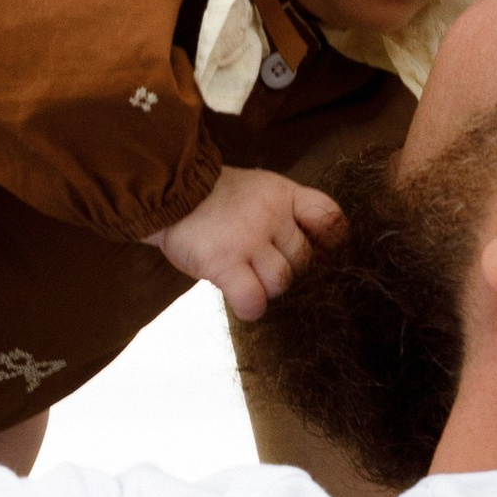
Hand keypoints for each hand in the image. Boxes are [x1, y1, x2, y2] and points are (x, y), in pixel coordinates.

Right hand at [149, 166, 346, 320]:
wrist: (167, 192)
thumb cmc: (214, 200)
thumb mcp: (259, 189)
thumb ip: (286, 213)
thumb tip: (316, 253)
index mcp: (284, 194)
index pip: (329, 218)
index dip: (328, 242)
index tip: (314, 252)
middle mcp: (272, 215)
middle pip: (304, 260)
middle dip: (285, 268)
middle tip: (259, 263)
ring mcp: (248, 239)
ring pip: (281, 282)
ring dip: (265, 287)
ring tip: (244, 275)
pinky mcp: (225, 262)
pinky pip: (254, 299)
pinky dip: (250, 306)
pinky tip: (240, 298)